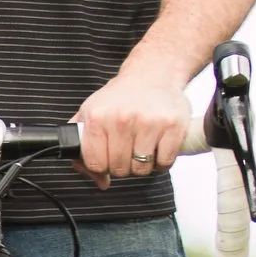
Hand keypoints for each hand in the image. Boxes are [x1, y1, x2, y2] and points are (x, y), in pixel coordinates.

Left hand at [74, 69, 193, 188]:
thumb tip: (100, 181)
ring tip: (142, 148)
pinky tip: (158, 148)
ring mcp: (149, 122)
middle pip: (120, 169)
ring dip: (143, 165)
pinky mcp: (173, 125)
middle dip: (123, 166)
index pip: (96, 164)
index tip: (108, 158)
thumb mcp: (90, 115)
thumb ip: (82, 149)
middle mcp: (122, 119)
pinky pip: (165, 162)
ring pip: (142, 169)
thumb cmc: (120, 98)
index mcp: (97, 118)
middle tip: (128, 151)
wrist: (151, 75)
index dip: (102, 166)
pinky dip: (162, 162)